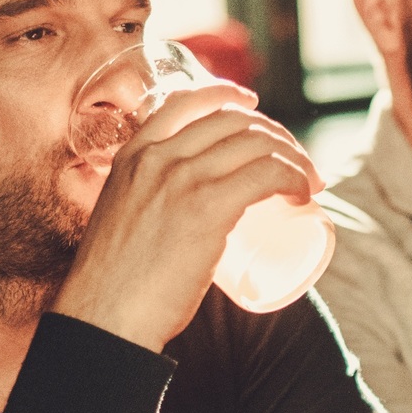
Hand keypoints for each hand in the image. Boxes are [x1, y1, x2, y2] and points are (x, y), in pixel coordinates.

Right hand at [53, 83, 322, 350]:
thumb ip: (146, 206)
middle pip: (233, 122)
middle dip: (274, 134)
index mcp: (132, 156)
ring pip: (257, 145)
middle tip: (295, 161)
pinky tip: (305, 192)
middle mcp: (158, 157)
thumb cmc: (113, 286)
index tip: (254, 107)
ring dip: (295, 158)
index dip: (227, 95)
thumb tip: (180, 219)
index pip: (185, 101)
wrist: (103, 317)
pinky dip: (296, 177)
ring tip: (309, 182)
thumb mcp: (121, 220)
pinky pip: (268, 174)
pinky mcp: (208, 208)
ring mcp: (183, 179)